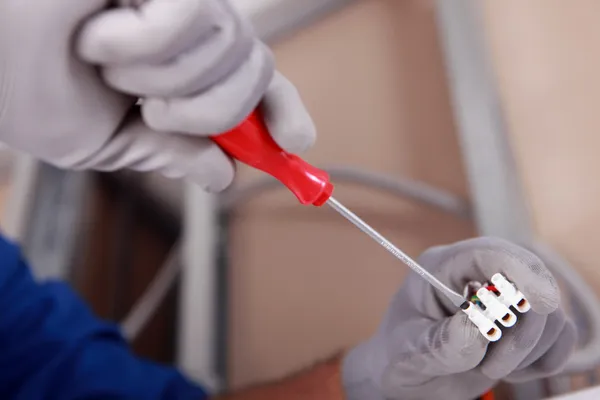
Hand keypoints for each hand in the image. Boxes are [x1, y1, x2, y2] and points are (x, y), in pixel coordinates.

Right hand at [0, 0, 314, 191]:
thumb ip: (168, 153)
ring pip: (230, 51)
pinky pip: (190, 20)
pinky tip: (98, 33)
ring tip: (108, 65)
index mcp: (179, 71)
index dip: (282, 112)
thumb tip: (221, 174)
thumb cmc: (21, 87)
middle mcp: (187, 33)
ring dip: (165, 81)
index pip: (253, 85)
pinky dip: (140, 45)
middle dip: (211, 112)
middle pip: (257, 72)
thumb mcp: (107, 142)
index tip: (298, 142)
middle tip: (153, 110)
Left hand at [342, 237, 576, 399]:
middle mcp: (476, 275)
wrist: (408, 375)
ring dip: (528, 350)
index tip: (542, 301)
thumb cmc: (401, 357)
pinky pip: (560, 335)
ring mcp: (504, 297)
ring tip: (489, 368)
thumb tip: (480, 325)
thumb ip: (443, 341)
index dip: (518, 270)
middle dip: (522, 328)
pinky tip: (510, 368)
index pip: (487, 253)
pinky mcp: (523, 322)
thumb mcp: (410, 352)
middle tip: (493, 365)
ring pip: (550, 313)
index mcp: (442, 267)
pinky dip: (543, 359)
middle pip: (530, 280)